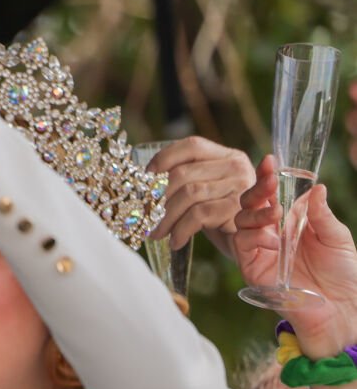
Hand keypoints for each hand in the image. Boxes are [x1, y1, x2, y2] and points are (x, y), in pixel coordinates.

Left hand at [144, 138, 255, 255]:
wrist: (250, 242)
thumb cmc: (219, 215)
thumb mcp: (204, 192)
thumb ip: (184, 182)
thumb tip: (140, 187)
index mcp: (226, 155)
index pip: (191, 146)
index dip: (164, 158)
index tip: (145, 177)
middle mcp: (236, 165)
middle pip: (183, 174)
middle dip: (157, 198)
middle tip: (144, 216)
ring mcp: (240, 186)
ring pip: (189, 194)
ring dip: (165, 218)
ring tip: (156, 233)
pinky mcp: (238, 208)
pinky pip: (200, 214)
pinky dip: (181, 230)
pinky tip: (175, 241)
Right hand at [233, 165, 356, 355]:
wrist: (342, 309)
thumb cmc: (344, 275)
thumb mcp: (338, 237)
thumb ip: (321, 214)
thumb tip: (316, 188)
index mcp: (291, 224)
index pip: (273, 197)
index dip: (268, 179)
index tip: (270, 161)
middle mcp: (272, 235)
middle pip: (250, 205)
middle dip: (256, 190)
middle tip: (268, 180)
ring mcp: (260, 251)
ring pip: (240, 222)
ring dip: (255, 213)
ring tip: (275, 215)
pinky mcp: (253, 269)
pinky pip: (242, 246)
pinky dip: (253, 237)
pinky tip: (272, 239)